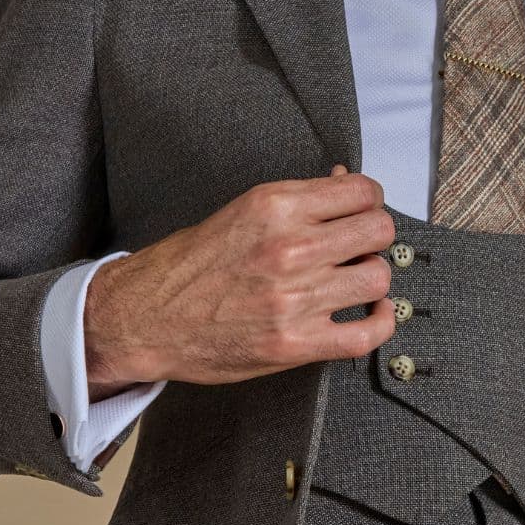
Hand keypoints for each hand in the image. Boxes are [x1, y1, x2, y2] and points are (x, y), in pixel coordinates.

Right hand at [82, 163, 397, 394]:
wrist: (144, 318)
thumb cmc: (188, 267)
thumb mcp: (240, 212)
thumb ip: (297, 201)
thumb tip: (344, 182)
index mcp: (274, 206)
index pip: (360, 191)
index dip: (369, 200)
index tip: (363, 210)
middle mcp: (289, 248)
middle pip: (377, 230)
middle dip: (374, 236)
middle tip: (360, 246)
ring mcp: (294, 298)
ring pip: (377, 278)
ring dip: (373, 278)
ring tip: (355, 280)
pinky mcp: (295, 343)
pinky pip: (366, 334)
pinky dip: (380, 323)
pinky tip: (373, 314)